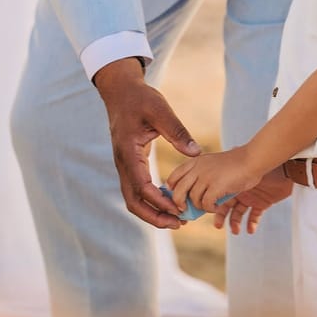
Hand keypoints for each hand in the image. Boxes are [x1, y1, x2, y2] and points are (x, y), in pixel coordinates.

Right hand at [94, 57, 200, 229]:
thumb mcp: (160, 110)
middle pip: (134, 201)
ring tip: (177, 219)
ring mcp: (124, 165)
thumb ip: (177, 131)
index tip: (179, 208)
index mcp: (128, 152)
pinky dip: (152, 200)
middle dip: (155, 216)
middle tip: (179, 224)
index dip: (159, 201)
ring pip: (134, 199)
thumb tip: (196, 152)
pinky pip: (138, 189)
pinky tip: (170, 201)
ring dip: (153, 212)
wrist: (120, 92)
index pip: (141, 186)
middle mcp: (123, 163)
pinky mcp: (130, 164)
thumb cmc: (140, 98)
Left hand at [167, 145, 262, 213]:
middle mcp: (198, 168)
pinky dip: (210, 209)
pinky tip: (217, 207)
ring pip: (193, 199)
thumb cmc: (234, 164)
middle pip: (178, 190)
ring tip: (209, 206)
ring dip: (200, 207)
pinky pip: (206, 204)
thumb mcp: (212, 164)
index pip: (174, 177)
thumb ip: (200, 174)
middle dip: (179, 203)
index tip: (177, 198)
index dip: (172, 190)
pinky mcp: (216, 186)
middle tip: (184, 209)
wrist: (252, 159)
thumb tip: (188, 194)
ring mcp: (206, 177)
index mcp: (195, 162)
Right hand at [213, 167, 292, 234]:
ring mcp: (250, 197)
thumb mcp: (236, 170)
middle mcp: (238, 190)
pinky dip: (251, 223)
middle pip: (226, 207)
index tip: (207, 213)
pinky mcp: (262, 203)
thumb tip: (202, 173)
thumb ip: (219, 174)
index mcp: (230, 181)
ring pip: (239, 213)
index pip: (216, 196)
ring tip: (235, 231)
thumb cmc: (258, 164)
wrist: (283, 166)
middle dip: (221, 217)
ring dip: (235, 223)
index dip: (211, 206)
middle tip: (218, 226)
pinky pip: (254, 216)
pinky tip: (250, 229)